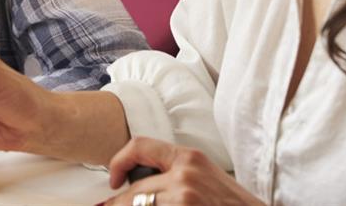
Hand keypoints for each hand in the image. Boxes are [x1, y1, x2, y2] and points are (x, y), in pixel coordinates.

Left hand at [100, 137, 263, 205]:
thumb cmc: (232, 204)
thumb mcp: (205, 178)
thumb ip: (175, 174)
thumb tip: (137, 188)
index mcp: (189, 157)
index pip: (139, 145)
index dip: (118, 162)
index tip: (113, 180)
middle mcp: (184, 175)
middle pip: (134, 191)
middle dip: (121, 204)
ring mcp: (184, 198)